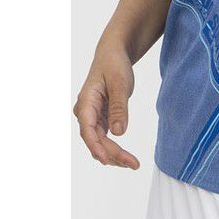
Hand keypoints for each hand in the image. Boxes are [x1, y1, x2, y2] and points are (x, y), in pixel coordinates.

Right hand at [73, 37, 140, 168]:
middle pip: (95, 140)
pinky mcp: (100, 119)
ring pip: (99, 142)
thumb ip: (119, 107)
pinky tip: (125, 157)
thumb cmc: (114, 65)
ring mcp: (92, 117)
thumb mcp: (120, 83)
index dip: (96, 147)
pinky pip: (104, 138)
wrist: (112, 54)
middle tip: (133, 164)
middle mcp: (85, 112)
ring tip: (132, 163)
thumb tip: (118, 133)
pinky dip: (114, 148)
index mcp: (86, 102)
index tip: (106, 160)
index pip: (87, 130)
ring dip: (113, 155)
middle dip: (112, 155)